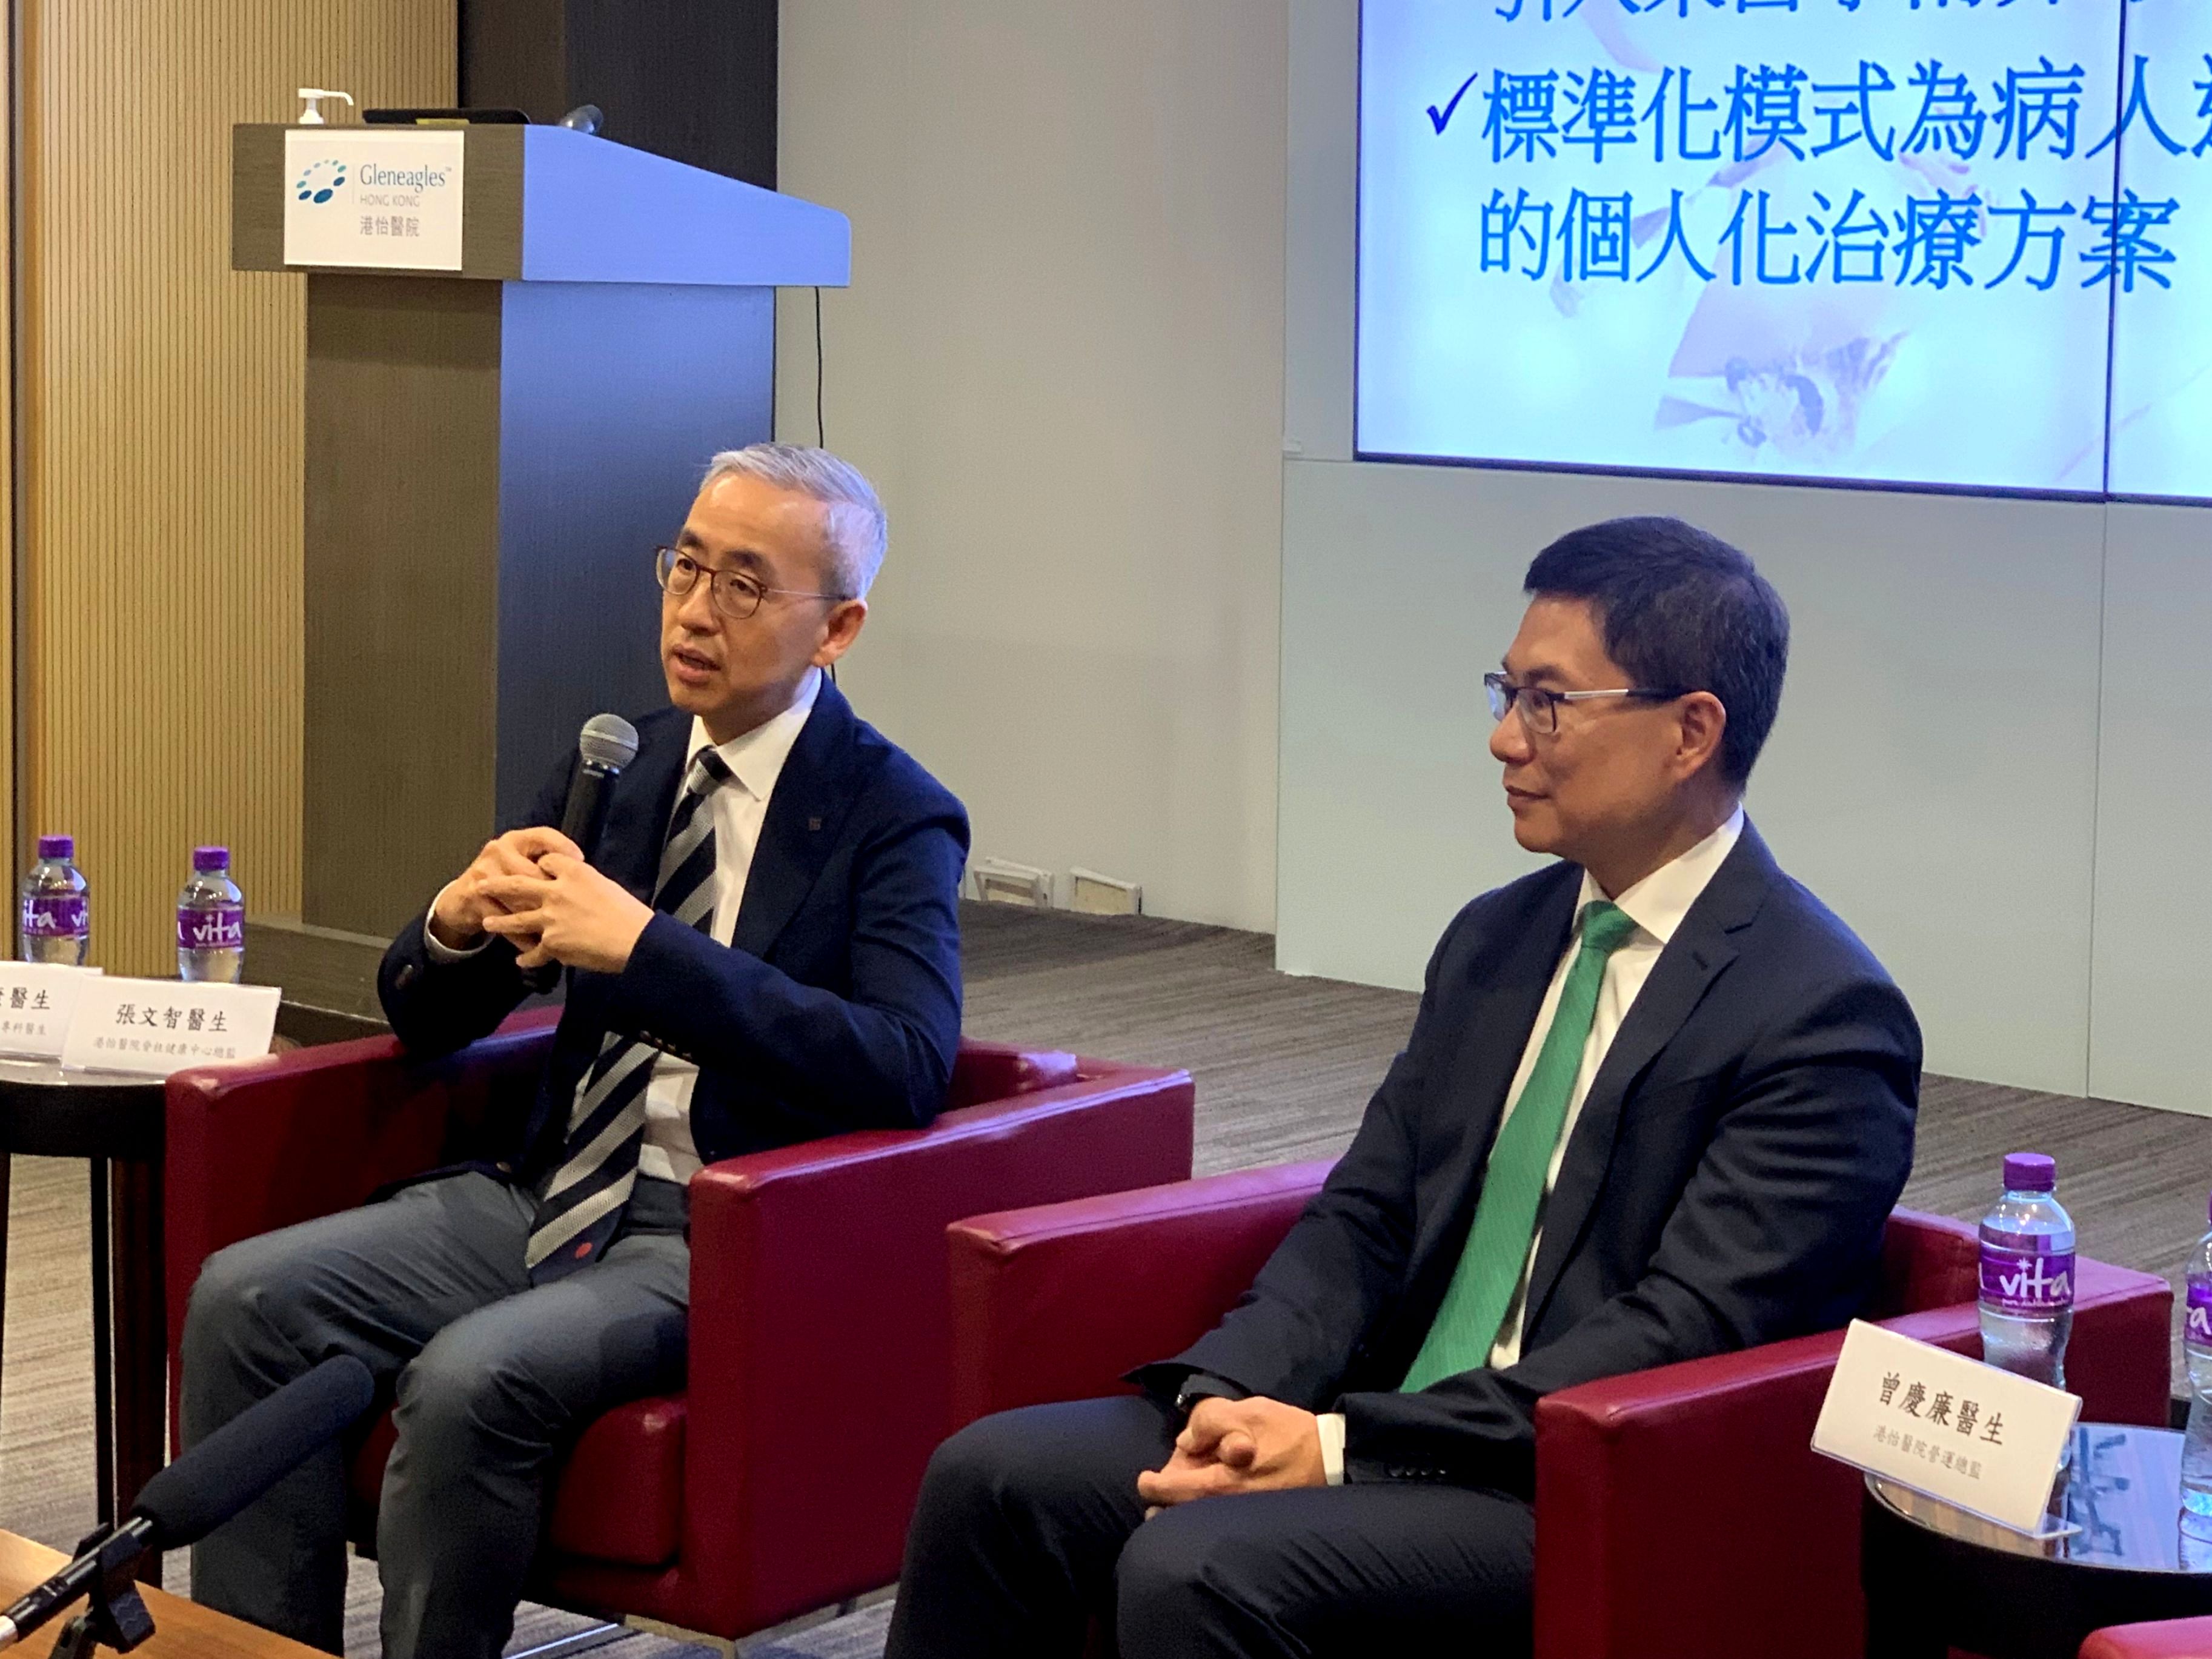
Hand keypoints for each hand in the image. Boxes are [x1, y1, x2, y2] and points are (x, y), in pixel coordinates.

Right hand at [429, 827, 584, 949]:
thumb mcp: (524, 859)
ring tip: (565, 935)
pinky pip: (507, 922)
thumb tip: (582, 870)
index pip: (543, 836)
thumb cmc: (508, 878)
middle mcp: (498, 852)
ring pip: (521, 901)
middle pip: (533, 873)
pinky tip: (540, 948)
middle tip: (575, 909)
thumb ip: (548, 861)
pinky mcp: (476, 899)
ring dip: (542, 922)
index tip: (581, 861)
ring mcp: (484, 875)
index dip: (563, 847)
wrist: (465, 896)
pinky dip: (525, 939)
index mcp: (516, 840)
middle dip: (553, 894)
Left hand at [478, 852, 656, 973]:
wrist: (634, 940)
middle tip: (481, 884)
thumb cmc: (630, 913)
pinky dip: (526, 958)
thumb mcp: (607, 886)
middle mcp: (557, 892)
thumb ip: (585, 886)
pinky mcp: (552, 944)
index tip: (535, 867)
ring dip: (500, 921)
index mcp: (575, 872)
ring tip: (487, 922)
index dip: (540, 864)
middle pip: (518, 885)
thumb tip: (577, 892)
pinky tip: (521, 960)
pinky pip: (533, 952)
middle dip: (496, 885)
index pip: (547, 861)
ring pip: (517, 919)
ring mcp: (551, 919)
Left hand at [1135, 1396, 1325, 1511]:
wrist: (1332, 1460)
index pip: (1169, 1492)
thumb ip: (1210, 1422)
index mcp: (1220, 1484)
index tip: (1146, 1478)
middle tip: (1163, 1487)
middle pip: (1177, 1515)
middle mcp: (1225, 1510)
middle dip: (1165, 1501)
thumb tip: (1186, 1442)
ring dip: (1183, 1509)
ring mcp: (1239, 1520)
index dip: (1152, 1484)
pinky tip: (1207, 1500)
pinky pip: (1215, 1522)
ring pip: (1195, 1521)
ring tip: (1181, 1495)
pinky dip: (1203, 1512)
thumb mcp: (1249, 1412)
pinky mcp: (1253, 1523)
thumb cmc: (1290, 1433)